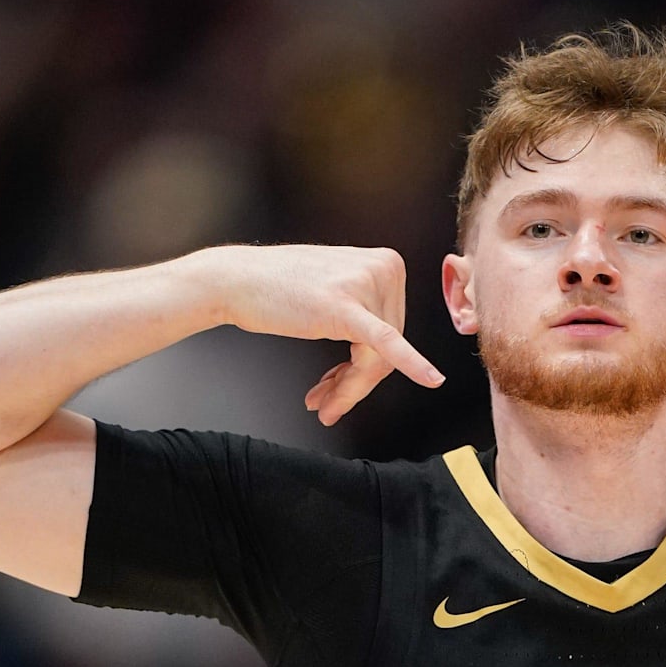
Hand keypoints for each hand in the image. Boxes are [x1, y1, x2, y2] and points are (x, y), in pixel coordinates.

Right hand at [204, 244, 443, 425]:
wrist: (234, 280)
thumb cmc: (278, 288)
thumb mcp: (338, 288)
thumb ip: (367, 312)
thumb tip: (389, 355)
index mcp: (387, 263)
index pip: (395, 328)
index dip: (368, 364)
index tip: (338, 383)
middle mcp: (384, 268)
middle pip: (388, 346)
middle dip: (356, 382)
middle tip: (326, 403)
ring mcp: (366, 285)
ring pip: (376, 358)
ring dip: (349, 388)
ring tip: (323, 403)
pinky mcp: (346, 307)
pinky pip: (385, 343)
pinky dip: (412, 364)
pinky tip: (432, 380)